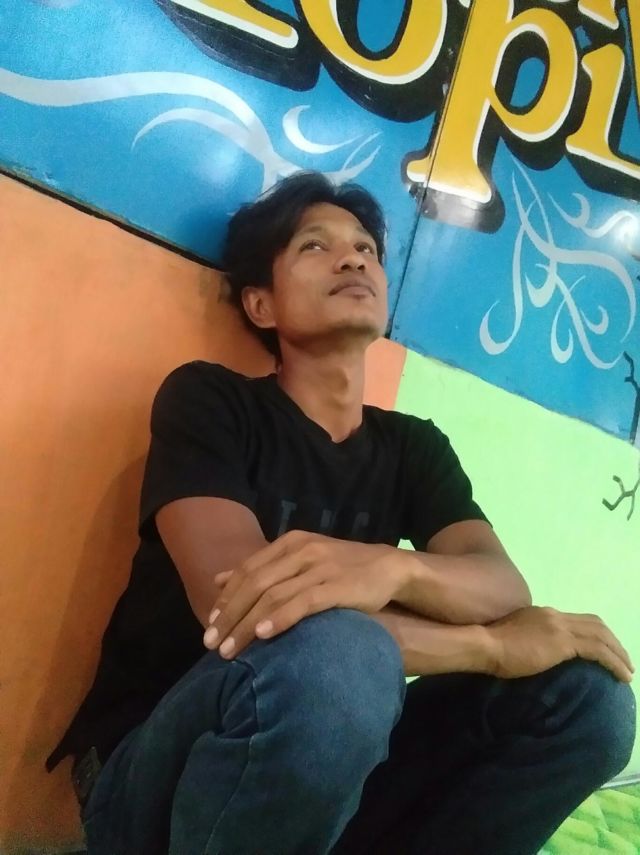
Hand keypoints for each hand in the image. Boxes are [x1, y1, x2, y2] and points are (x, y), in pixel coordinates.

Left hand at [202, 530, 407, 657]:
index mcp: (290, 543)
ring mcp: (320, 567)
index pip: (248, 570)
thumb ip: (262, 569)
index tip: (209, 626)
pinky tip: (263, 634)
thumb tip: (219, 579)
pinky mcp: (338, 586)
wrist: (389, 566)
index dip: (226, 599)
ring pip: (273, 595)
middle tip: (212, 644)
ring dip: (247, 624)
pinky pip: (303, 602)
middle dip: (230, 616)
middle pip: (255, 584)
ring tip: (231, 650)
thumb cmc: (340, 569)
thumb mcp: (299, 561)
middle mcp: (301, 551)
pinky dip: (280, 618)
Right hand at [486, 606, 634, 682]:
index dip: (595, 634)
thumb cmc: (490, 647)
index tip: (604, 649)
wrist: (484, 644)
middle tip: (623, 660)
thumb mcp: (513, 637)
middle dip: (613, 642)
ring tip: (627, 671)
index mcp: (542, 614)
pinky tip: (621, 676)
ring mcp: (559, 627)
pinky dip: (614, 662)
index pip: (577, 620)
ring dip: (618, 653)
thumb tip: (537, 654)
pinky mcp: (562, 643)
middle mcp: (554, 615)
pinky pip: (598, 651)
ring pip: (601, 636)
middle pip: (595, 625)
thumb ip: (529, 639)